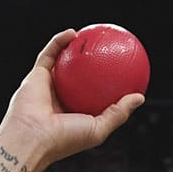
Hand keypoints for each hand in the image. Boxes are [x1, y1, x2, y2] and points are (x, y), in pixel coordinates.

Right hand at [0, 30, 144, 166]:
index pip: (93, 96)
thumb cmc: (65, 138)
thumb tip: (140, 97)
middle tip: (107, 51)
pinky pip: (49, 54)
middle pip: (78, 77)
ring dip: (73, 48)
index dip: (107, 85)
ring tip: (90, 36)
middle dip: (91, 63)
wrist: (32, 137)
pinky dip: (59, 42)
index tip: (123, 74)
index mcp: (74, 113)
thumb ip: (118, 113)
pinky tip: (73, 33)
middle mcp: (60, 99)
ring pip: (62, 62)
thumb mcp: (99, 129)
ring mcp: (47, 86)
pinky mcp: (35, 76)